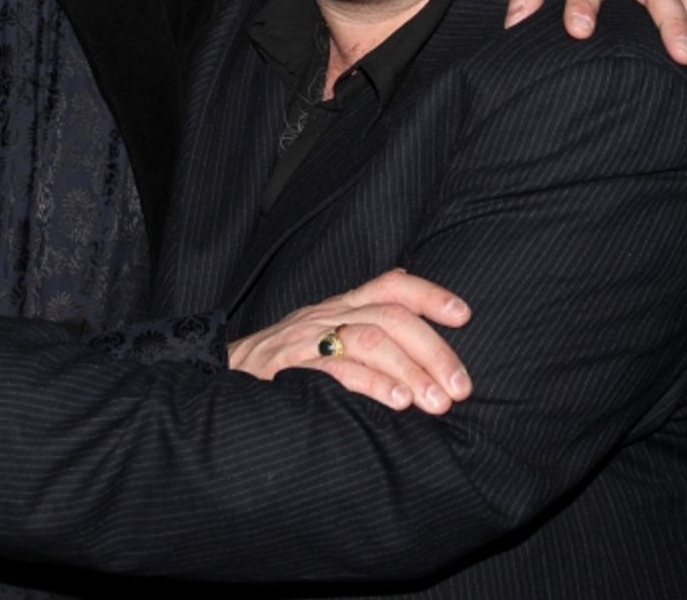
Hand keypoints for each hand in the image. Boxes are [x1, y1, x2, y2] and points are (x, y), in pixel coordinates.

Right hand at [228, 269, 471, 414]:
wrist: (222, 375)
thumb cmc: (283, 363)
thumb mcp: (323, 333)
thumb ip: (364, 322)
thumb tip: (413, 310)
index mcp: (340, 306)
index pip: (391, 284)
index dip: (430, 294)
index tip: (463, 315)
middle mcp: (328, 315)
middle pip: (391, 315)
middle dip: (433, 349)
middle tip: (460, 387)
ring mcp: (309, 339)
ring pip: (370, 337)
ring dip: (410, 371)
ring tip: (435, 402)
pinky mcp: (291, 367)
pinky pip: (337, 367)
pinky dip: (372, 383)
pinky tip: (396, 402)